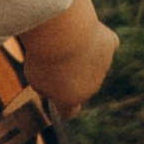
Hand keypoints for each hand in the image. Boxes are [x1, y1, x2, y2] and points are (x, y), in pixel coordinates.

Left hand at [20, 0, 117, 118]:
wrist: (62, 33)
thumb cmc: (44, 56)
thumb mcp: (33, 75)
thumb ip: (43, 86)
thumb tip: (49, 89)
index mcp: (70, 99)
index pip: (70, 110)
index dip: (63, 103)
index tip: (57, 92)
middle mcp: (91, 87)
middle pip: (81, 82)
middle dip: (71, 72)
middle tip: (54, 55)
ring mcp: (103, 66)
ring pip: (92, 61)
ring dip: (81, 53)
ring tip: (67, 39)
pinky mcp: (110, 44)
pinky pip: (106, 43)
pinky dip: (99, 38)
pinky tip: (89, 32)